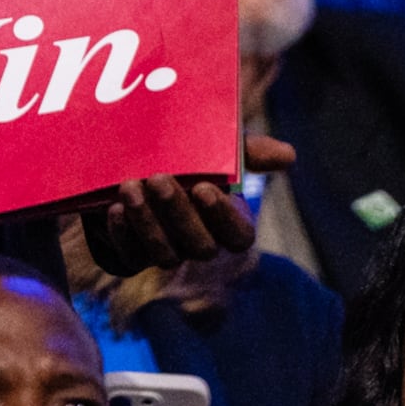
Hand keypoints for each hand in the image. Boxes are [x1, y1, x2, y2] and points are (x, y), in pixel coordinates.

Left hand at [80, 135, 291, 271]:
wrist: (129, 169)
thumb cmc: (182, 160)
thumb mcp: (212, 149)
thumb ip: (246, 152)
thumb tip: (290, 155)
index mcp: (224, 220)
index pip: (239, 236)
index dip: (224, 217)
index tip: (205, 188)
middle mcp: (199, 242)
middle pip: (201, 247)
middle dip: (179, 214)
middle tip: (159, 179)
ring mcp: (167, 252)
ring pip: (165, 255)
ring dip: (148, 222)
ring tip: (130, 187)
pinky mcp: (133, 256)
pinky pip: (131, 256)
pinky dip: (124, 233)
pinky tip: (115, 209)